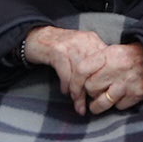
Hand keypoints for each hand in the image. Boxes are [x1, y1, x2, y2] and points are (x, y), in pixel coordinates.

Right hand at [25, 27, 142, 114]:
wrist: (37, 36)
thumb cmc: (61, 48)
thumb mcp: (80, 49)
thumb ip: (92, 61)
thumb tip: (104, 84)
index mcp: (92, 40)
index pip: (105, 62)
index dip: (103, 81)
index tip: (102, 96)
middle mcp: (84, 41)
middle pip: (93, 70)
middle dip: (91, 91)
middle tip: (89, 105)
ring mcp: (71, 45)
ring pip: (80, 74)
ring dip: (78, 92)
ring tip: (77, 103)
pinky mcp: (57, 51)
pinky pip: (66, 73)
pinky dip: (66, 85)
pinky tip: (65, 91)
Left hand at [74, 40, 142, 112]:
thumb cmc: (130, 56)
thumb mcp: (112, 51)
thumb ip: (95, 62)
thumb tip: (76, 80)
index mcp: (108, 54)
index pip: (82, 70)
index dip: (75, 84)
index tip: (73, 91)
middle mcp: (117, 68)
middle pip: (91, 88)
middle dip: (90, 92)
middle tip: (94, 91)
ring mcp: (127, 83)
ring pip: (102, 102)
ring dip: (98, 105)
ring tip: (98, 103)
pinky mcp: (137, 94)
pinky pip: (118, 107)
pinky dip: (117, 104)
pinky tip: (119, 97)